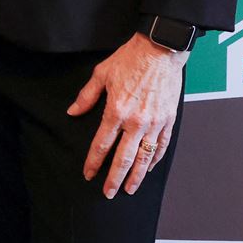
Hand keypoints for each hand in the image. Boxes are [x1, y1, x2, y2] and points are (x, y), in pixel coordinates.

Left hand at [69, 33, 186, 197]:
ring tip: (130, 189)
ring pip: (145, 156)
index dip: (94, 162)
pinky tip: (150, 168)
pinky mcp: (169, 119)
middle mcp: (136, 121)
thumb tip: (73, 112)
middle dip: (115, 177)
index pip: (102, 144)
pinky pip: (162, 145)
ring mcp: (155, 122)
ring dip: (137, 175)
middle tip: (109, 193)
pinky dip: (156, 159)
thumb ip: (86, 96)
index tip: (89, 174)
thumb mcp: (102, 74)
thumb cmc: (130, 59)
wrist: (161, 50)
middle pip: (124, 157)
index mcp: (117, 111)